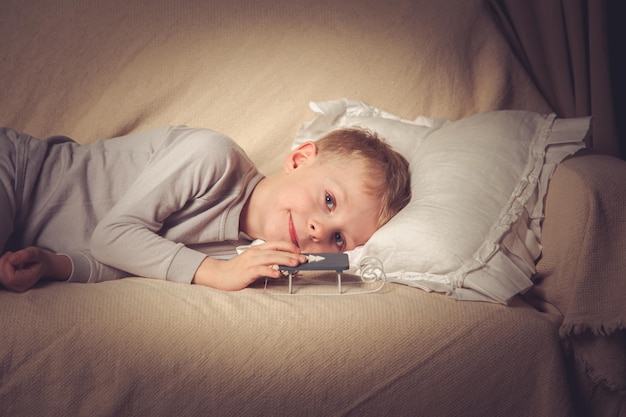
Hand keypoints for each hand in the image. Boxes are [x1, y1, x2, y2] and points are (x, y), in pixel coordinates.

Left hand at [0, 247, 70, 291]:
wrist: (43, 266)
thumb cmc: (39, 259)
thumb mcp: (36, 253)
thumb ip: (26, 255)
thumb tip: (12, 259)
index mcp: (29, 280)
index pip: (10, 277)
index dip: (7, 265)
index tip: (14, 255)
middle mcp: (20, 287)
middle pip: (2, 277)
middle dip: (3, 263)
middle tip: (12, 254)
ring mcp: (13, 287)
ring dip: (2, 264)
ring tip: (12, 258)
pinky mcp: (9, 285)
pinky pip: (0, 276)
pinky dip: (1, 267)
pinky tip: (9, 263)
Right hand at [192, 241, 306, 290]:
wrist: (219, 275)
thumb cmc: (238, 270)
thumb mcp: (254, 262)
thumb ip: (266, 261)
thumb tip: (283, 263)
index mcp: (257, 249)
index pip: (276, 244)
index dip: (289, 246)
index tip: (300, 251)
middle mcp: (255, 253)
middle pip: (276, 250)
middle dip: (291, 254)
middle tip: (303, 258)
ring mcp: (250, 262)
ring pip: (270, 258)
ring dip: (284, 260)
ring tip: (295, 263)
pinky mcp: (246, 272)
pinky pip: (260, 270)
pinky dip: (270, 271)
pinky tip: (277, 273)